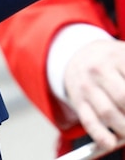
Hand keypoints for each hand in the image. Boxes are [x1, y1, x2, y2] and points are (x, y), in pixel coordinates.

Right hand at [64, 37, 124, 152]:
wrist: (78, 55)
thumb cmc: (111, 61)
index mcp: (116, 57)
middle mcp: (99, 70)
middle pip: (122, 97)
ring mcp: (87, 86)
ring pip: (108, 112)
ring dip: (124, 128)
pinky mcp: (78, 101)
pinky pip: (89, 121)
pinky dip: (100, 135)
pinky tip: (111, 142)